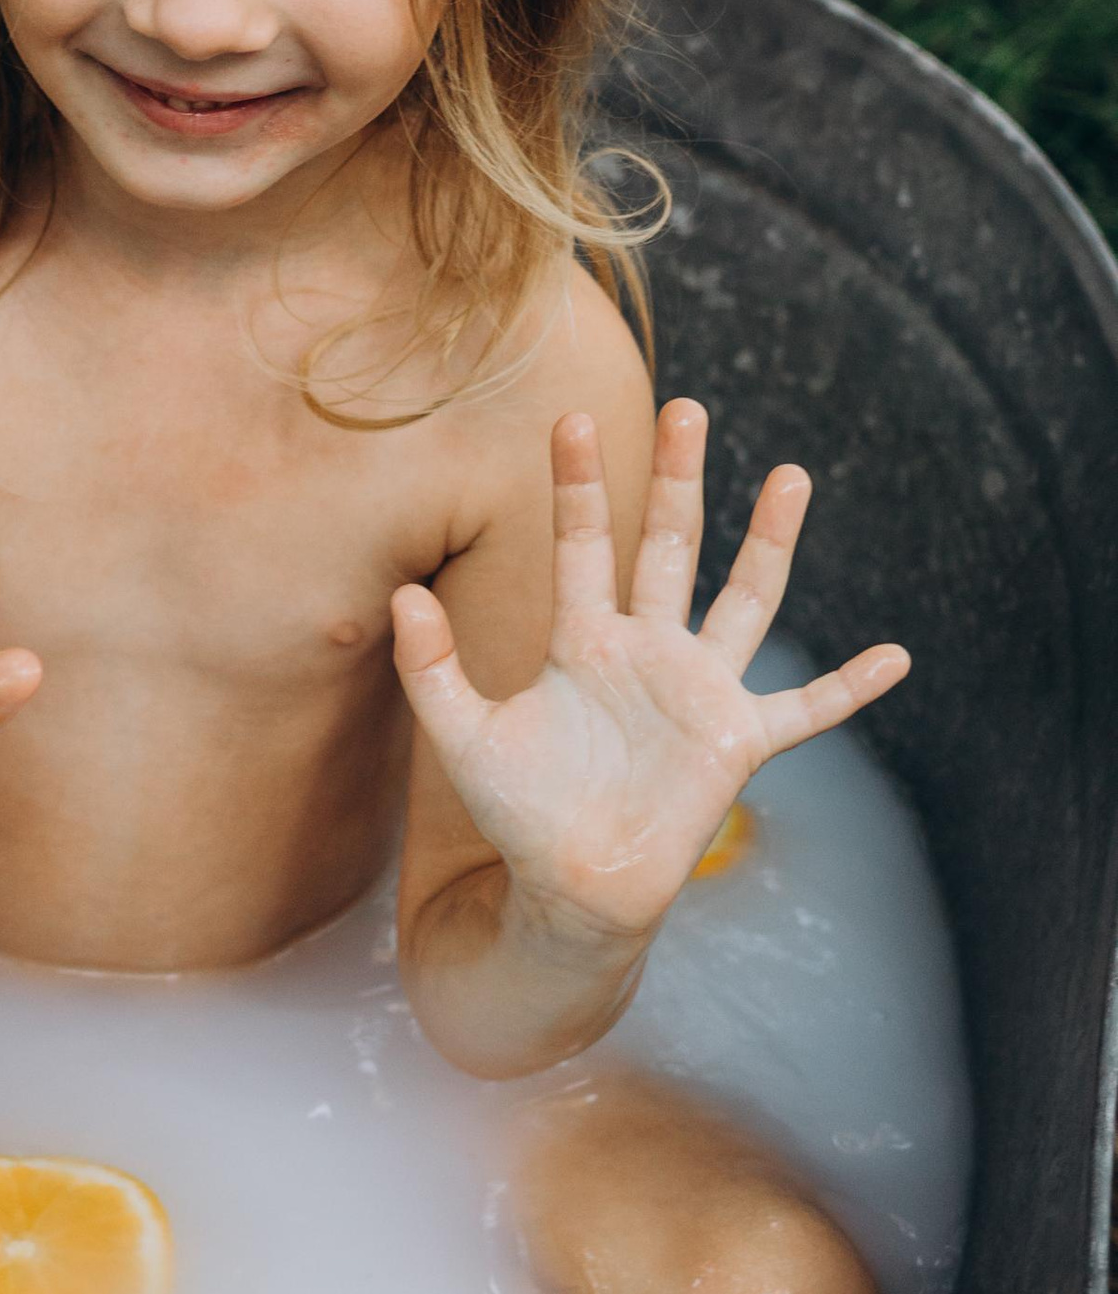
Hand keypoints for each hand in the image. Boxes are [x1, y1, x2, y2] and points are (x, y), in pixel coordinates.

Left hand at [392, 401, 907, 946]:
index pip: (581, 543)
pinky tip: (895, 657)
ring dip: (769, 542)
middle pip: (668, 545)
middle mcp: (647, 649)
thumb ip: (429, 668)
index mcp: (583, 639)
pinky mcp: (737, 741)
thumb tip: (398, 594)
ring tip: (792, 475)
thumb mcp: (463, 735)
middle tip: (687, 407)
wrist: (572, 886)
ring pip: (744, 599)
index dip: (577, 484)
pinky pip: (806, 708)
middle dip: (678, 478)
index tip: (570, 417)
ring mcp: (698, 691)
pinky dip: (850, 688)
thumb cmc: (518, 812)